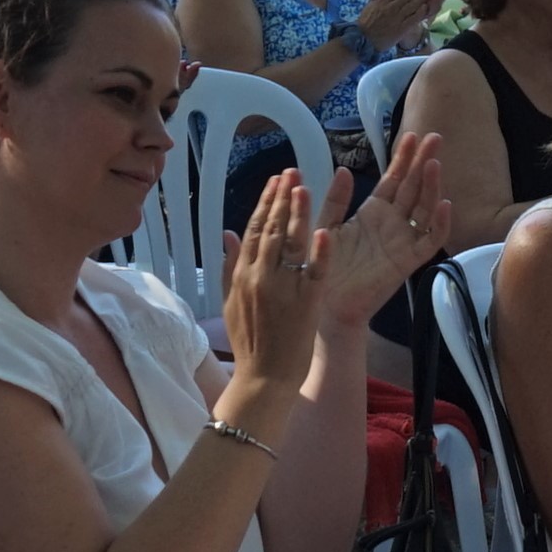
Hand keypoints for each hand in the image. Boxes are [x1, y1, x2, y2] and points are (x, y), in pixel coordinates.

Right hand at [219, 163, 329, 408]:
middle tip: (291, 171)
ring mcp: (283, 289)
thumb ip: (229, 266)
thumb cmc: (249, 344)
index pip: (252, 230)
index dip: (264, 203)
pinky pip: (314, 273)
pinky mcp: (306, 304)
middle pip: (270, 229)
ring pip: (289, 244)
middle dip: (281, 198)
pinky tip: (325, 230)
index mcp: (242, 275)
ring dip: (296, 213)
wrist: (263, 379)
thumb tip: (226, 233)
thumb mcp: (230, 302)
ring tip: (303, 186)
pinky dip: (319, 252)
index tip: (275, 181)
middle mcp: (260, 277)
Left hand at [317, 132, 449, 327]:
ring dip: (431, 186)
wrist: (325, 304)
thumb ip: (335, 200)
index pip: (393, 179)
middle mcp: (392, 224)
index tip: (411, 135)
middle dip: (423, 162)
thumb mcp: (325, 226)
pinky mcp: (407, 262)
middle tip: (435, 137)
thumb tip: (343, 169)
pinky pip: (429, 241)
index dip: (402, 158)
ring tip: (435, 163)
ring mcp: (402, 241)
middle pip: (413, 187)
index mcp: (372, 212)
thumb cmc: (323, 267)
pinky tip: (443, 203)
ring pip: (424, 209)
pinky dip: (439, 223)